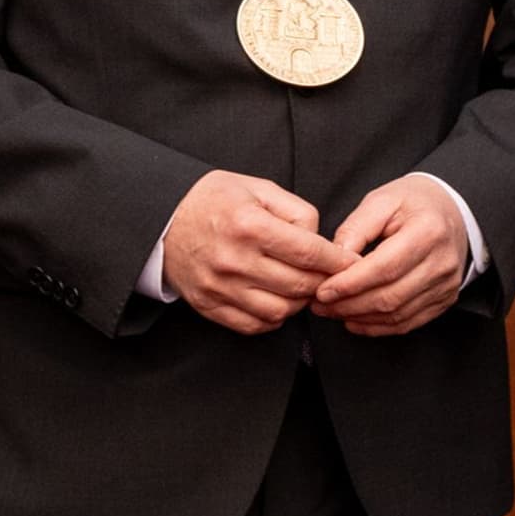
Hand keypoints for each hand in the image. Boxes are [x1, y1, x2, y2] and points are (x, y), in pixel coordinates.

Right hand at [163, 171, 340, 331]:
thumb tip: (322, 241)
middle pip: (299, 285)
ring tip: (301, 287)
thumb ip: (297, 212)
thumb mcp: (258, 189)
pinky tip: (278, 299)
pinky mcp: (209, 306)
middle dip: (323, 283)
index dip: (338, 261)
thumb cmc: (214, 200)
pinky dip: (274, 317)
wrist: (162, 220)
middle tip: (330, 276)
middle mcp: (233, 260)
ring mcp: (219, 287)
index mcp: (249, 225)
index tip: (352, 263)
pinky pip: (254, 325)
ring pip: (281, 311)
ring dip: (299, 303)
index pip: (309, 252)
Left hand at [312, 172, 468, 336]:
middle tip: (320, 305)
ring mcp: (446, 284)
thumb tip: (333, 259)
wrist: (451, 211)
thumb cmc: (414, 203)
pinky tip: (355, 321)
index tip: (323, 290)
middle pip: (390, 296)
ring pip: (397, 314)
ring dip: (360, 317)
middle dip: (349, 305)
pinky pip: (408, 322)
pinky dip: (378, 327)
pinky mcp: (444, 299)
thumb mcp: (381, 201)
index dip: (350, 283)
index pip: (384, 267)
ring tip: (332, 311)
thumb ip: (355, 228)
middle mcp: (442, 262)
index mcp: (428, 231)